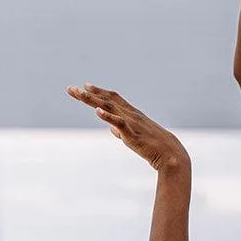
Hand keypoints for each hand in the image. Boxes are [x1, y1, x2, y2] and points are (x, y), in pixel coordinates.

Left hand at [67, 85, 189, 174]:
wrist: (170, 154)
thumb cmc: (153, 146)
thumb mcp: (134, 136)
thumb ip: (121, 130)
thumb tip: (111, 128)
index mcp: (131, 113)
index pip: (112, 98)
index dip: (98, 91)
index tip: (84, 86)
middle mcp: (130, 114)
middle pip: (106, 100)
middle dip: (88, 94)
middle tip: (71, 89)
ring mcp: (131, 122)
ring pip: (109, 108)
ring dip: (93, 100)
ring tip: (79, 94)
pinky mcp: (132, 134)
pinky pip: (119, 123)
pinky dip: (107, 116)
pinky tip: (96, 111)